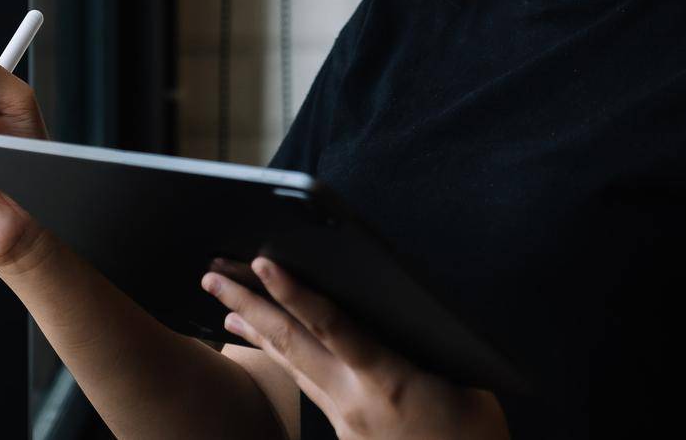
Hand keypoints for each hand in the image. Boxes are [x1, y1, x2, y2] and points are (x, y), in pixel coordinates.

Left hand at [201, 258, 508, 439]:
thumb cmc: (474, 437)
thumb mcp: (461, 383)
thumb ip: (417, 346)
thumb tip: (386, 312)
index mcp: (387, 381)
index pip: (330, 326)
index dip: (294, 293)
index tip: (261, 263)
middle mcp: (353, 400)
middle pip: (289, 343)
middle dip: (248, 303)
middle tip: (212, 273)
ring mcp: (343, 419)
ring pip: (291, 365)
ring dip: (256, 330)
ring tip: (224, 306)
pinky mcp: (342, 431)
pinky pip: (305, 385)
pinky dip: (281, 359)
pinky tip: (268, 346)